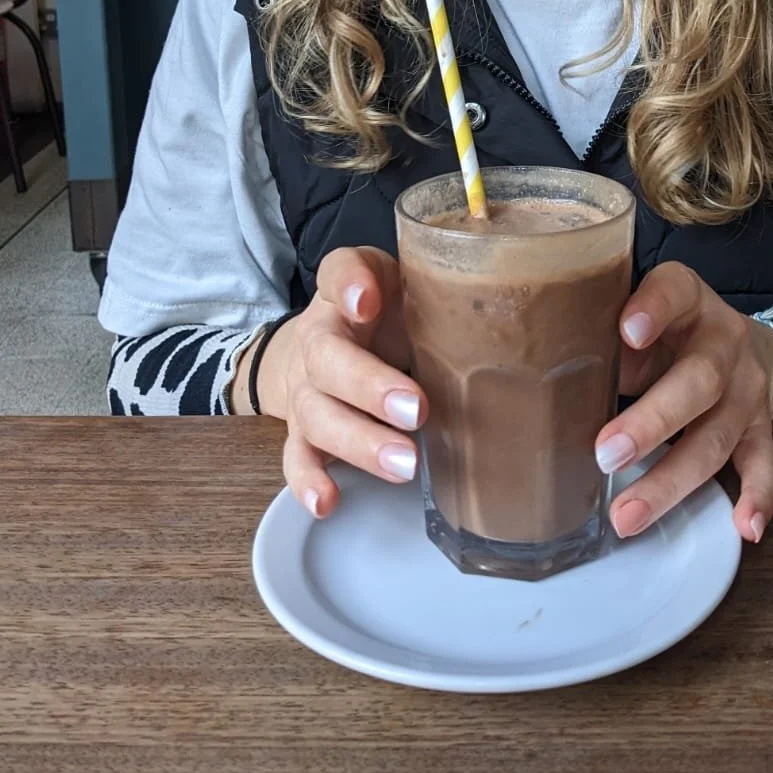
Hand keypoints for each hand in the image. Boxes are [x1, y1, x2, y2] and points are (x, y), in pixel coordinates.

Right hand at [254, 247, 427, 518]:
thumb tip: (475, 300)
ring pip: (317, 414)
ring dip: (358, 441)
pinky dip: (309, 480)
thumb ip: (437, 281)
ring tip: (404, 464)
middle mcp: (316, 338)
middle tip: (417, 410)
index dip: (349, 284)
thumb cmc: (387, 310)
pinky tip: (328, 501)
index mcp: (344, 292)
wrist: (336, 340)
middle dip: (370, 387)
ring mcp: (305, 388)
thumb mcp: (410, 282)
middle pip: (327, 358)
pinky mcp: (302, 431)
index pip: (340, 271)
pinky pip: (297, 457)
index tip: (368, 300)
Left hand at [593, 263, 772, 546]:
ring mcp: (747, 387)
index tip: (627, 332)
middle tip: (606, 455)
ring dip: (673, 478)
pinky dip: (757, 496)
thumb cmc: (663, 331)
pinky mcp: (761, 426)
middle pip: (699, 380)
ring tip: (628, 514)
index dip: (654, 308)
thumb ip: (603, 338)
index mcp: (689, 299)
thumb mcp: (634, 318)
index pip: (675, 291)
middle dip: (652, 422)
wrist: (732, 344)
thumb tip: (547, 382)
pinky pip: (764, 463)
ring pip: (718, 434)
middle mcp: (725, 340)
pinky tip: (743, 527)